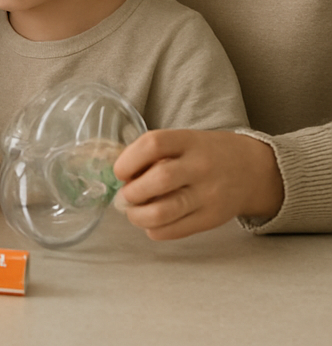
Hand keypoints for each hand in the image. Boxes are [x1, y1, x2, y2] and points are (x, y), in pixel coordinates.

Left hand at [114, 129, 283, 239]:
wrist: (253, 170)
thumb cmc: (206, 153)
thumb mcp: (184, 140)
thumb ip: (156, 154)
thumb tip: (121, 177)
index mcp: (188, 141)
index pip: (153, 144)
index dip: (129, 159)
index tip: (119, 171)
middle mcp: (200, 167)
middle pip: (158, 180)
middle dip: (132, 192)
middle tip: (124, 196)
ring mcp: (208, 195)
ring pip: (165, 211)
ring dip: (138, 215)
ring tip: (132, 212)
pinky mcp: (212, 218)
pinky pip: (176, 230)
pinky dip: (155, 230)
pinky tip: (151, 223)